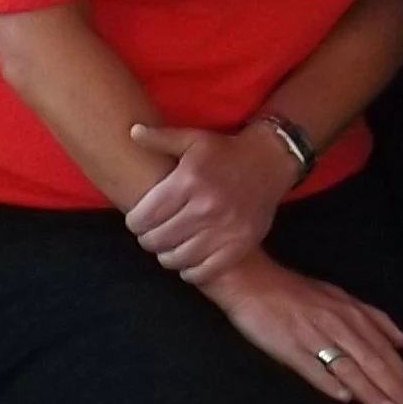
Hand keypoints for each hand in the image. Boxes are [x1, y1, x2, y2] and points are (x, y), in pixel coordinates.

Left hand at [124, 123, 293, 281]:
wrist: (270, 161)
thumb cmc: (225, 151)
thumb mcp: (193, 138)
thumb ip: (160, 138)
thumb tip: (133, 131)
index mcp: (189, 180)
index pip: (145, 217)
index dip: (134, 223)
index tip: (138, 221)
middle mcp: (206, 206)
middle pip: (158, 240)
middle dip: (148, 239)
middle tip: (152, 234)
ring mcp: (225, 229)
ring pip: (178, 258)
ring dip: (166, 255)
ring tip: (168, 246)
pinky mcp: (240, 245)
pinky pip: (204, 272)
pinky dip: (190, 271)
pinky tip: (188, 260)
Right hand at [197, 254, 402, 403]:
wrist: (250, 279)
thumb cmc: (296, 292)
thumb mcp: (339, 297)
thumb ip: (373, 318)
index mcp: (351, 312)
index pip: (384, 351)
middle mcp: (337, 323)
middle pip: (372, 361)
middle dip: (395, 389)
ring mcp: (313, 334)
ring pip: (349, 365)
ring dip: (370, 390)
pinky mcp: (289, 344)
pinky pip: (311, 365)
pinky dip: (328, 380)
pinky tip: (343, 397)